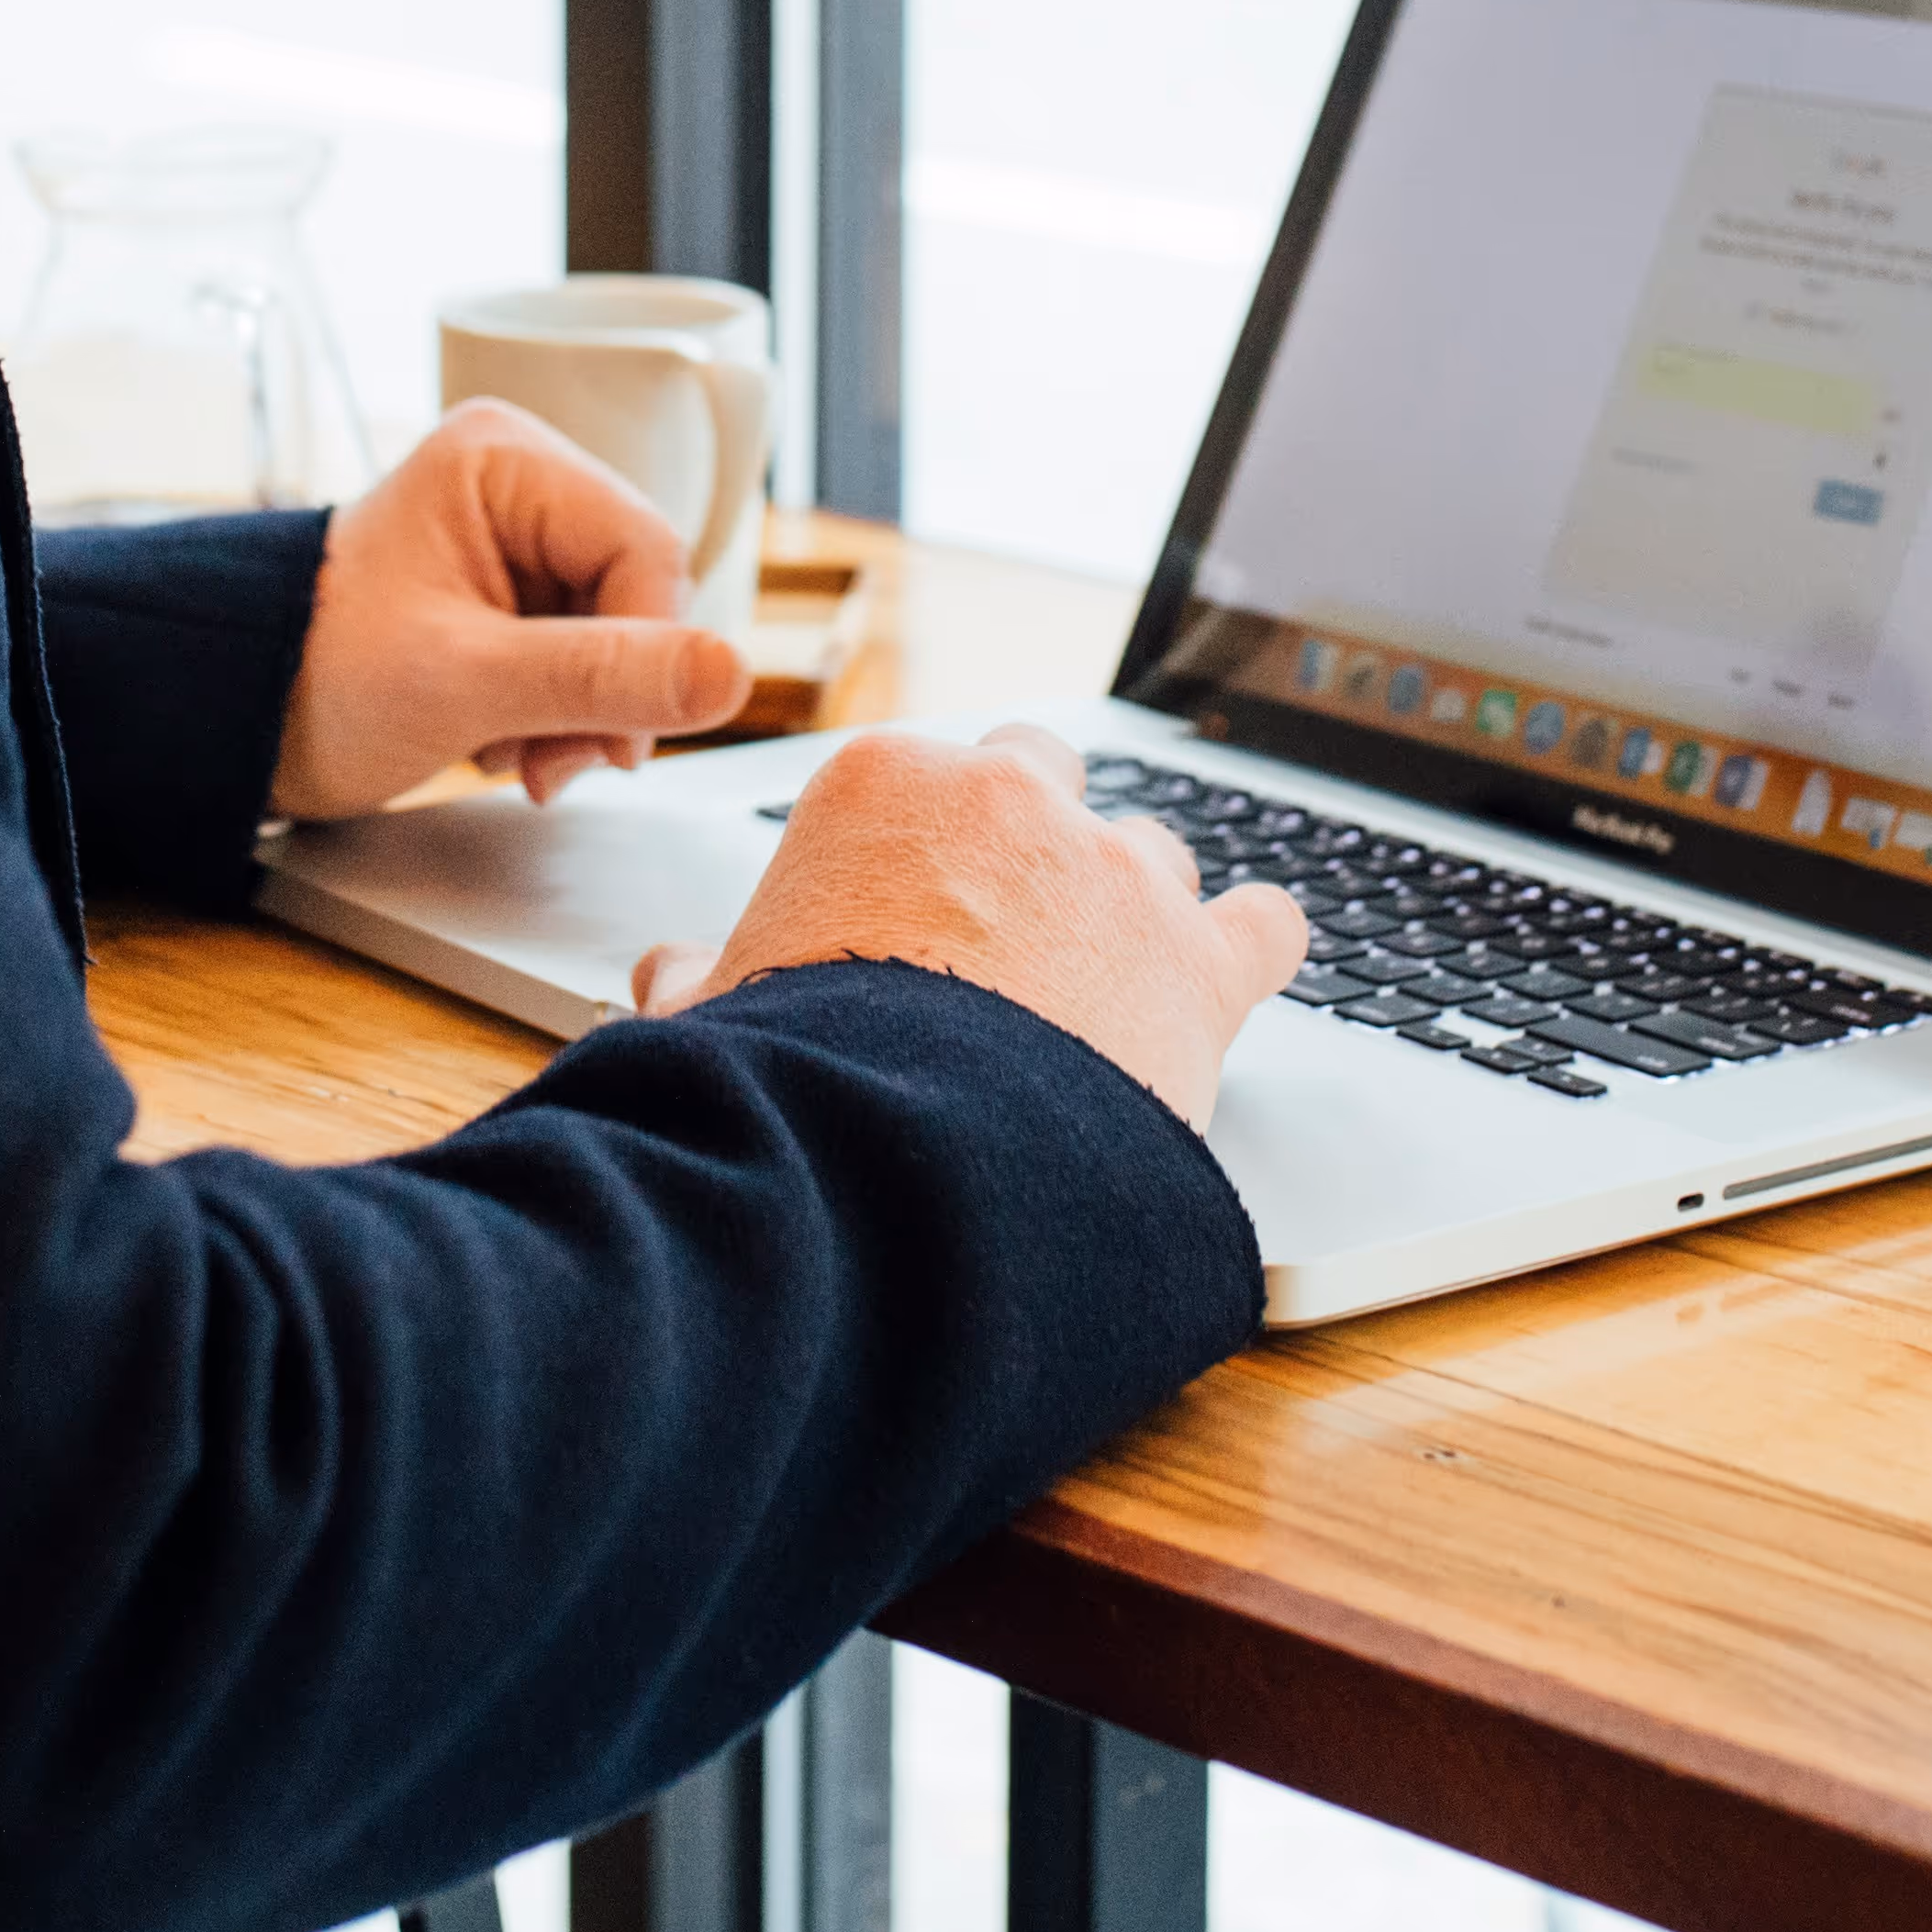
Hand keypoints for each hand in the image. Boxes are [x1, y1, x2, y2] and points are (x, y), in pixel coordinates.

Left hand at [268, 402, 754, 820]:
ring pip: (623, 633)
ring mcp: (519, 538)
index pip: (645, 547)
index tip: (615, 745)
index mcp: (504, 458)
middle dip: (607, 692)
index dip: (651, 652)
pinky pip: (590, 654)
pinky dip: (561, 714)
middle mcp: (520, 481)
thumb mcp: (466, 684)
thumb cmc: (320, 680)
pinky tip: (507, 740)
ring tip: (515, 755)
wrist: (242, 721)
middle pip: (641, 592)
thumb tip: (735, 675)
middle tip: (553, 763)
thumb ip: (601, 676)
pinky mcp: (516, 594)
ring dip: (584, 714)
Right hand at [629, 723, 1306, 1129]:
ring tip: (1107, 984)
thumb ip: (700, 976)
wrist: (894, 1154)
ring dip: (1134, 904)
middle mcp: (1011, 798)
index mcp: (886, 783)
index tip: (912, 909)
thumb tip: (666, 977)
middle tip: (1009, 930)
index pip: (922, 777)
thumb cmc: (789, 1076)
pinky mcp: (1198, 960)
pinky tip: (1238, 970)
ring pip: (1152, 849)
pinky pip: (1265, 922)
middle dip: (1034, 841)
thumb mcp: (714, 1013)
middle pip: (1045, 776)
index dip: (922, 850)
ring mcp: (1114, 873)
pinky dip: (1253, 946)